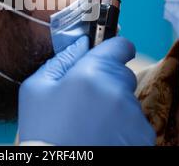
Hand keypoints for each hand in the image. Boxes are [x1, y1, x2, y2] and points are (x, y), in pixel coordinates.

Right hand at [18, 36, 155, 145]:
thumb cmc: (43, 132)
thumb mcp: (36, 90)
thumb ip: (60, 60)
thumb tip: (81, 43)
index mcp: (90, 74)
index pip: (121, 46)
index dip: (112, 49)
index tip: (105, 57)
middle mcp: (118, 91)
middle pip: (123, 73)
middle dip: (108, 82)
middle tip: (86, 101)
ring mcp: (133, 116)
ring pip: (128, 99)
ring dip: (115, 106)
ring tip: (91, 124)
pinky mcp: (143, 136)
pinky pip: (135, 122)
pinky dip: (123, 126)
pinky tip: (102, 136)